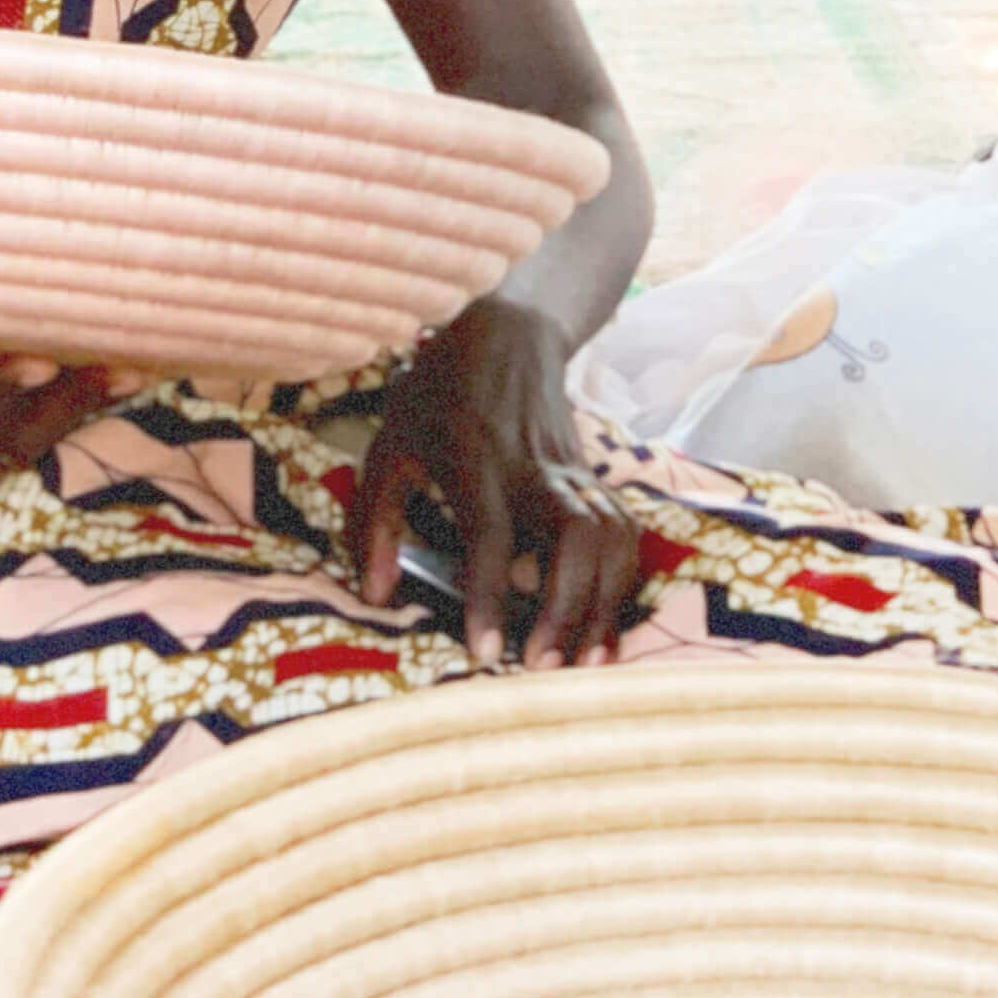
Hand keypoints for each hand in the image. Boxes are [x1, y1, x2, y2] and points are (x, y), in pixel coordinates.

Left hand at [347, 296, 643, 670]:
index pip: (489, 537)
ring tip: (581, 661)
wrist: (507, 330)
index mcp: (474, 462)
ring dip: (602, 602)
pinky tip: (603, 626)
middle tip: (542, 667)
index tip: (486, 654)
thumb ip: (375, 522)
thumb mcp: (388, 446)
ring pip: (609, 537)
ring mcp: (571, 470)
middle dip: (564, 608)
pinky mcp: (596, 474)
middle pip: (571, 540)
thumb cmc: (436, 393)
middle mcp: (531, 468)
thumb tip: (374, 595)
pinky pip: (623, 530)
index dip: (488, 597)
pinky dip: (623, 580)